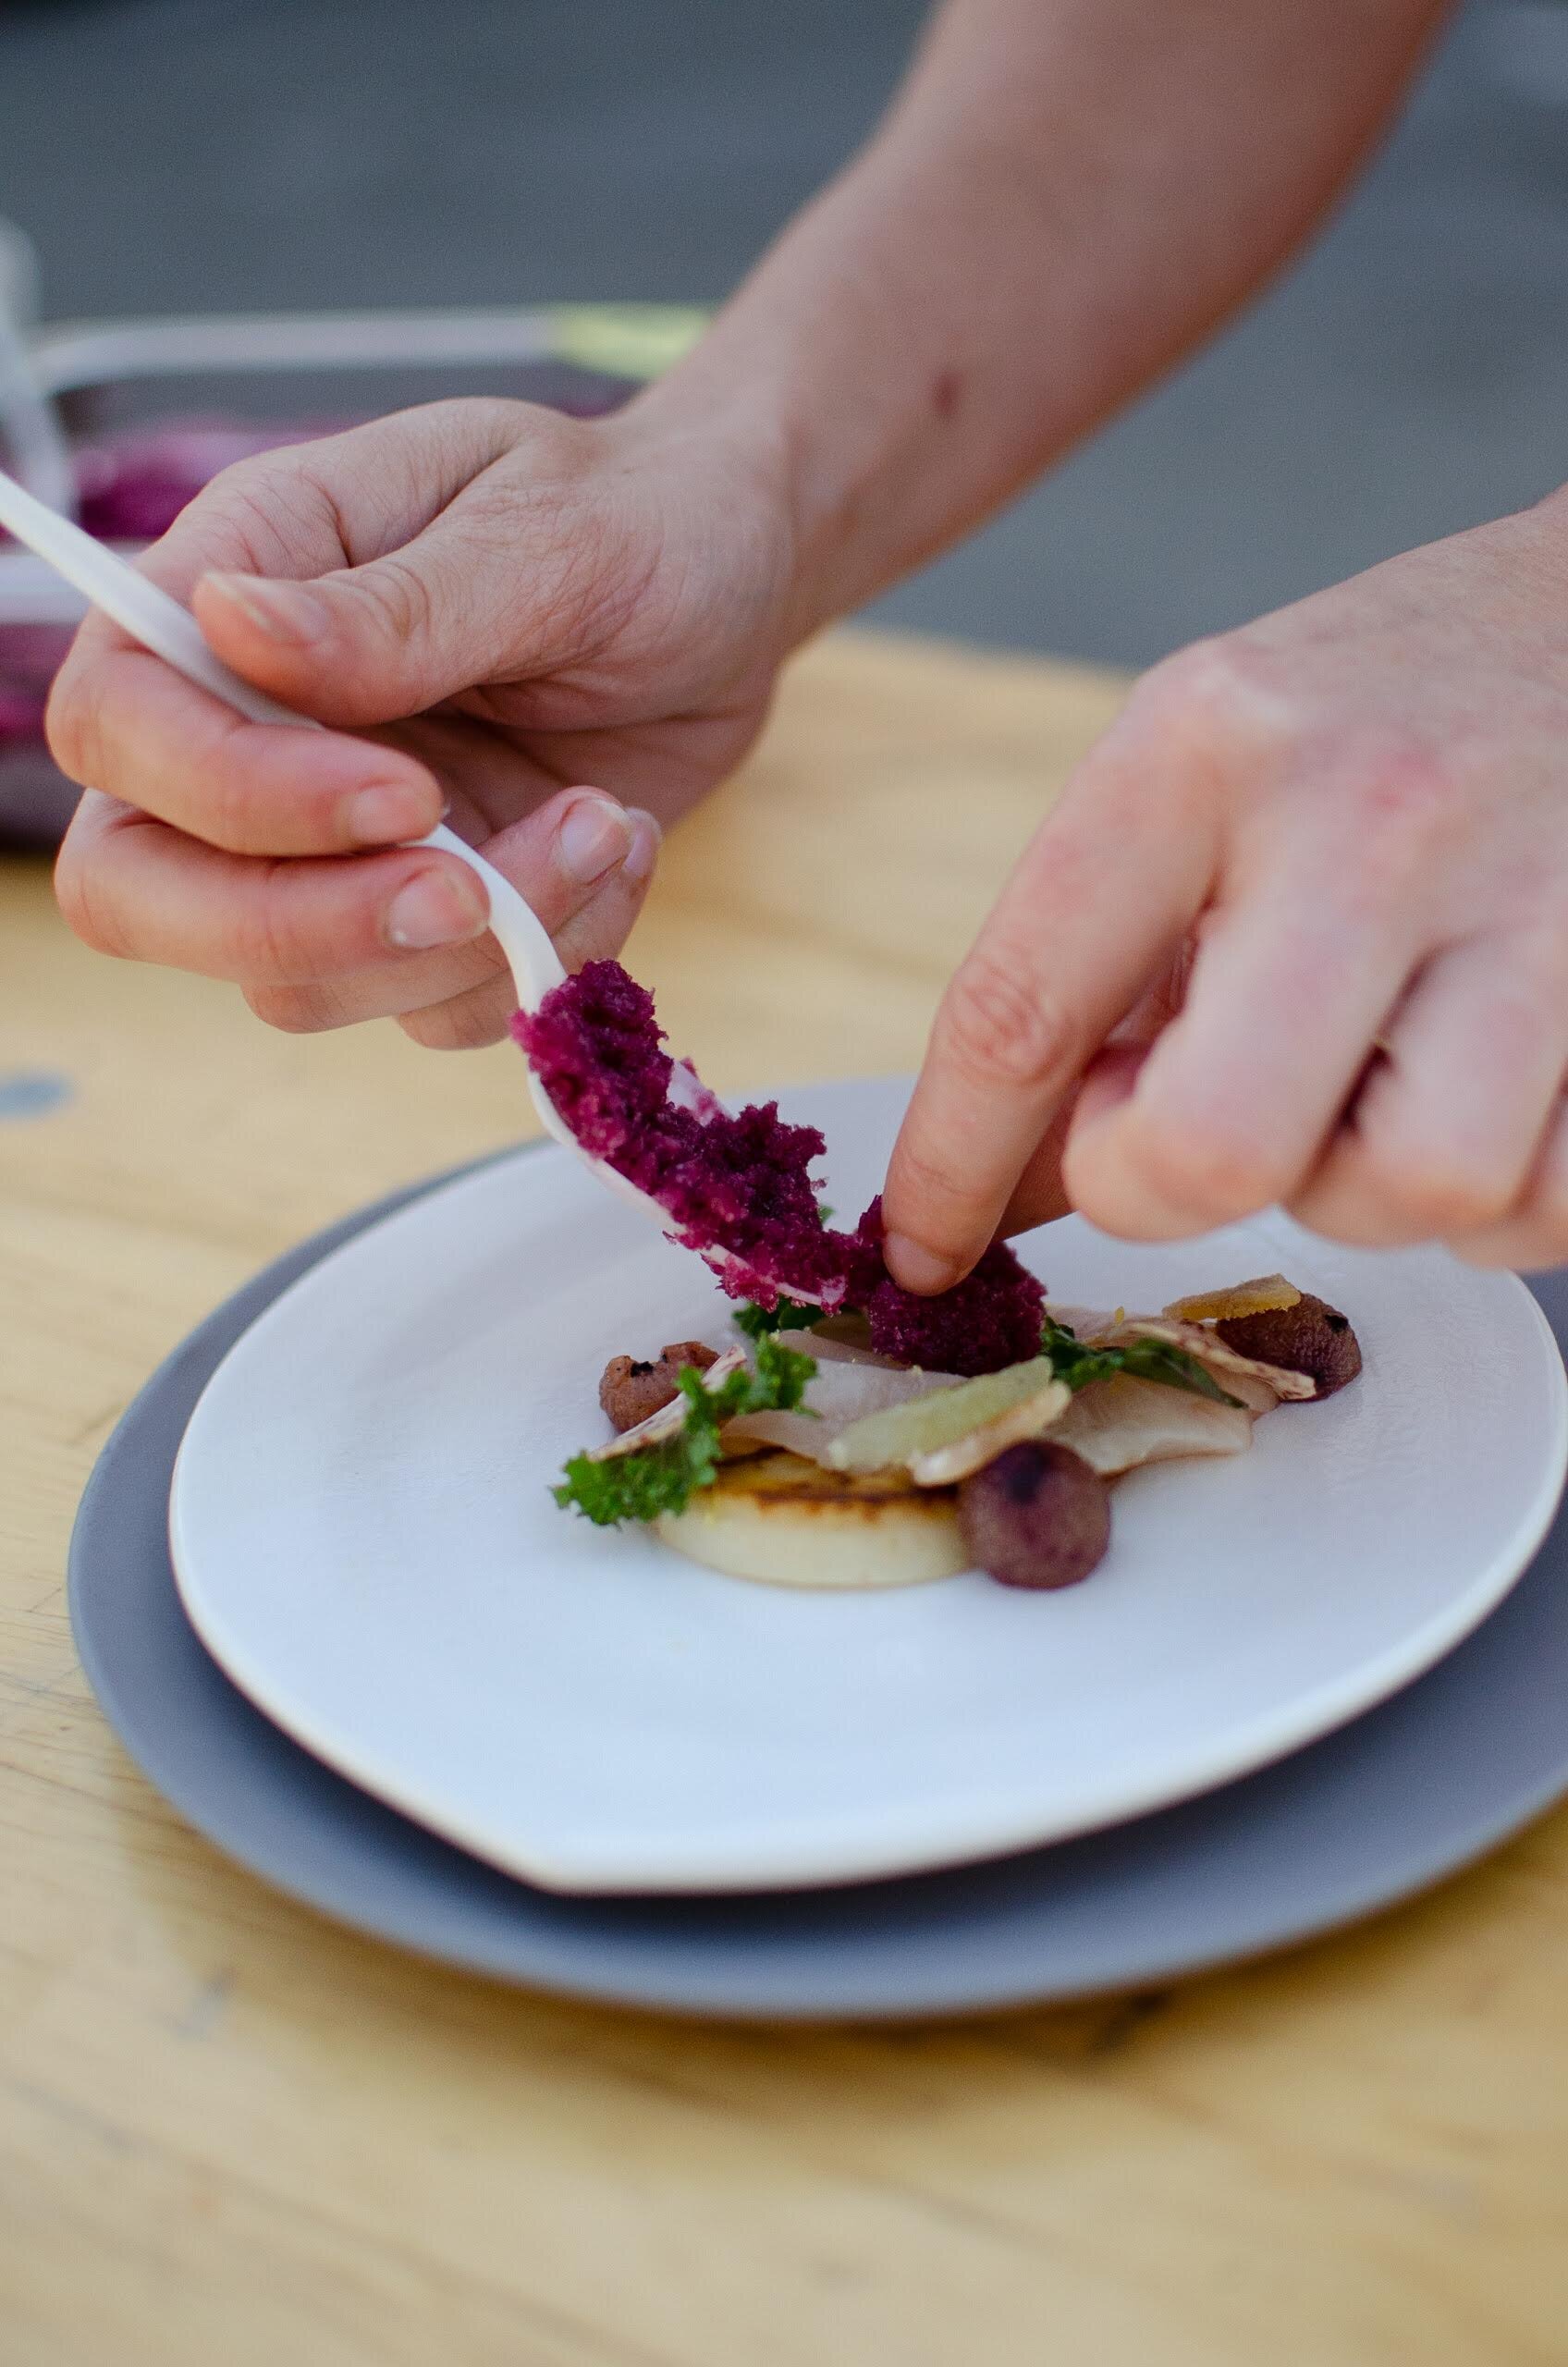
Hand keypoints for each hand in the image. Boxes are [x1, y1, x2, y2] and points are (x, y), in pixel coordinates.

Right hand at [48, 395, 793, 1045]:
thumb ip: (392, 607)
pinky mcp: (424, 913)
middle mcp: (252, 727)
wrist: (734, 579)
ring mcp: (330, 842)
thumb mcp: (537, 535)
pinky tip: (615, 848)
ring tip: (603, 823)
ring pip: (299, 985)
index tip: (404, 796)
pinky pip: (435, 1011)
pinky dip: (542, 963)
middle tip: (472, 895)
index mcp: (238, 585)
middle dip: (305, 928)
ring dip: (469, 947)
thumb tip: (228, 624)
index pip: (118, 725)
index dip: (229, 794)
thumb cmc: (632, 516)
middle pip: (142, 896)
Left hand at [882, 500, 1567, 1280]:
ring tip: (1375, 1071)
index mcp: (1207, 747)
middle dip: (1166, 1187)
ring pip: (1403, 1196)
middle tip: (1184, 1126)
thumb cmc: (1394, 704)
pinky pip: (1542, 1203)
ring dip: (1360, 1185)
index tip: (923, 1249)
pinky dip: (1500, 1193)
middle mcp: (1371, 817)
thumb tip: (1015, 1189)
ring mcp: (1538, 902)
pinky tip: (1489, 1084)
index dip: (952, 1164)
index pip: (1024, 1006)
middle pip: (1210, 1151)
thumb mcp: (1213, 768)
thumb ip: (1111, 965)